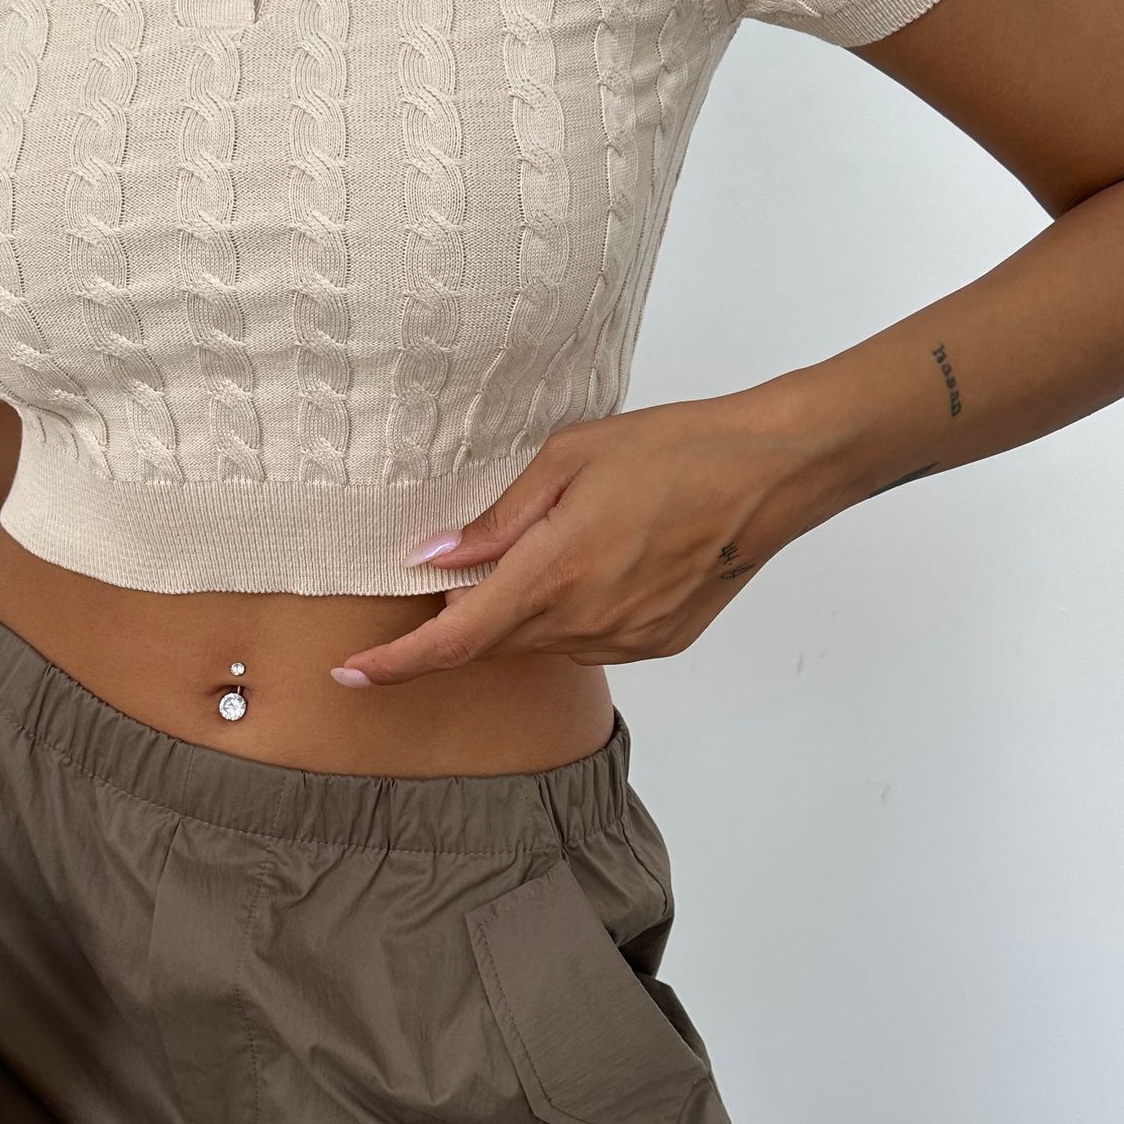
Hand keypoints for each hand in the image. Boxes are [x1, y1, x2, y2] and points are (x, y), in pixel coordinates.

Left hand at [332, 390, 846, 686]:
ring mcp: (624, 640)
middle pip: (492, 645)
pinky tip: (599, 563)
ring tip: (553, 548)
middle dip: (459, 623)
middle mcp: (585, 621)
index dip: (396, 664)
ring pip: (541, 643)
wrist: (772, 474)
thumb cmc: (673, 450)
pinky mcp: (656, 644)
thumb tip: (433, 558)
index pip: (453, 641)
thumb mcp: (568, 460)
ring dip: (521, 612)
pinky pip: (588, 641)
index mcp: (552, 574)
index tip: (352, 673)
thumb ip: (496, 521)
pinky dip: (570, 613)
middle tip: (449, 579)